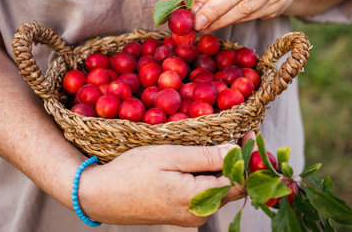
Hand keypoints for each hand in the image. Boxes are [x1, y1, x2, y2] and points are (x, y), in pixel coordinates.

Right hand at [80, 144, 243, 226]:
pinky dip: (212, 177)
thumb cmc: (132, 172)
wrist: (101, 196)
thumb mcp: (170, 156)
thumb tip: (238, 151)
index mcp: (198, 199)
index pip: (239, 181)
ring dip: (226, 169)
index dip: (249, 158)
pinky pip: (206, 195)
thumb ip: (206, 157)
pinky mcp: (182, 214)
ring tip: (223, 144)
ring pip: (220, 191)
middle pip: (233, 188)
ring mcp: (191, 217)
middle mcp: (199, 214)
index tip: (250, 135)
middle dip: (240, 163)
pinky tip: (205, 161)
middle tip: (240, 136)